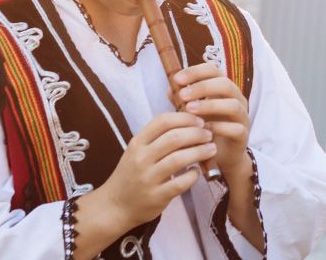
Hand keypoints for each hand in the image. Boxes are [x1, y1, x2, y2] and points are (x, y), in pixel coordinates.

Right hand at [86, 112, 214, 229]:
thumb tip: (191, 122)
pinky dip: (194, 175)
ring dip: (200, 152)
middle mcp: (141, 158)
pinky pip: (181, 182)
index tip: (200, 121)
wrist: (114, 206)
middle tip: (209, 135)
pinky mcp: (156, 197)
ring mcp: (148, 178)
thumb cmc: (132, 174)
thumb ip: (158, 138)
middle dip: (198, 134)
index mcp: (137, 143)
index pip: (163, 121)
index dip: (185, 118)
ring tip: (211, 149)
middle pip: (175, 138)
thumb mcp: (138, 151)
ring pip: (179, 159)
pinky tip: (198, 171)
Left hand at [173, 62, 250, 179]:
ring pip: (233, 105)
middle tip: (182, 95)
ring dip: (210, 105)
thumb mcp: (191, 112)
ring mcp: (242, 117)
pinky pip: (236, 128)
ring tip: (190, 110)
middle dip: (202, 87)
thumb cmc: (205, 129)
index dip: (196, 72)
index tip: (177, 79)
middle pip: (225, 84)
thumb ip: (182, 100)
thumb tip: (170, 88)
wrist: (219, 156)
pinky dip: (220, 127)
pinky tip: (204, 129)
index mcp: (223, 89)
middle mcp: (236, 99)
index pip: (214, 71)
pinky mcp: (243, 135)